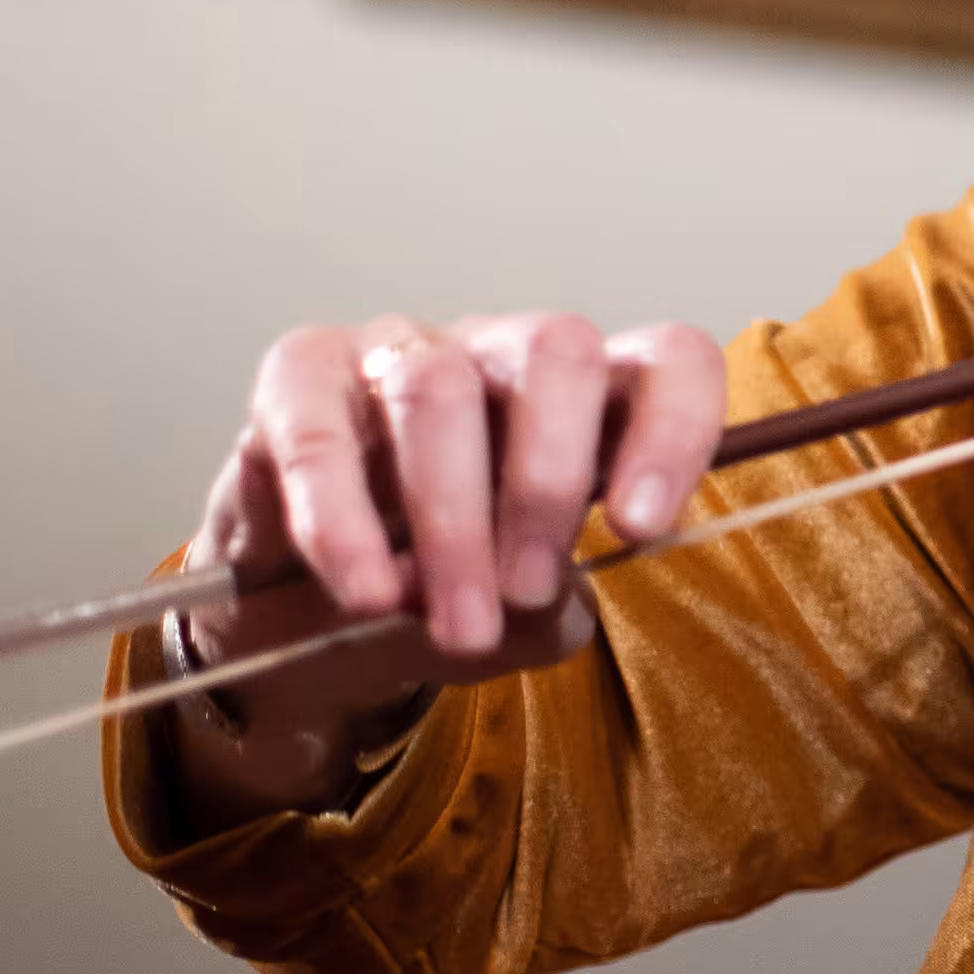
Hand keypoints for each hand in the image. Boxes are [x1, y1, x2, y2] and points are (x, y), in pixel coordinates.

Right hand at [178, 314, 721, 768]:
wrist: (302, 619)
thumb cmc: (441, 595)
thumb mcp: (519, 619)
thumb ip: (551, 611)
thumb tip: (542, 602)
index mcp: (590, 397)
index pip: (669, 360)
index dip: (674, 429)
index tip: (644, 528)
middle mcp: (503, 352)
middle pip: (556, 350)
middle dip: (546, 482)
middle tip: (526, 590)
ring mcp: (401, 350)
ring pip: (437, 388)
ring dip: (451, 519)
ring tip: (455, 622)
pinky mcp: (299, 376)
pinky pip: (320, 431)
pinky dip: (346, 523)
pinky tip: (369, 594)